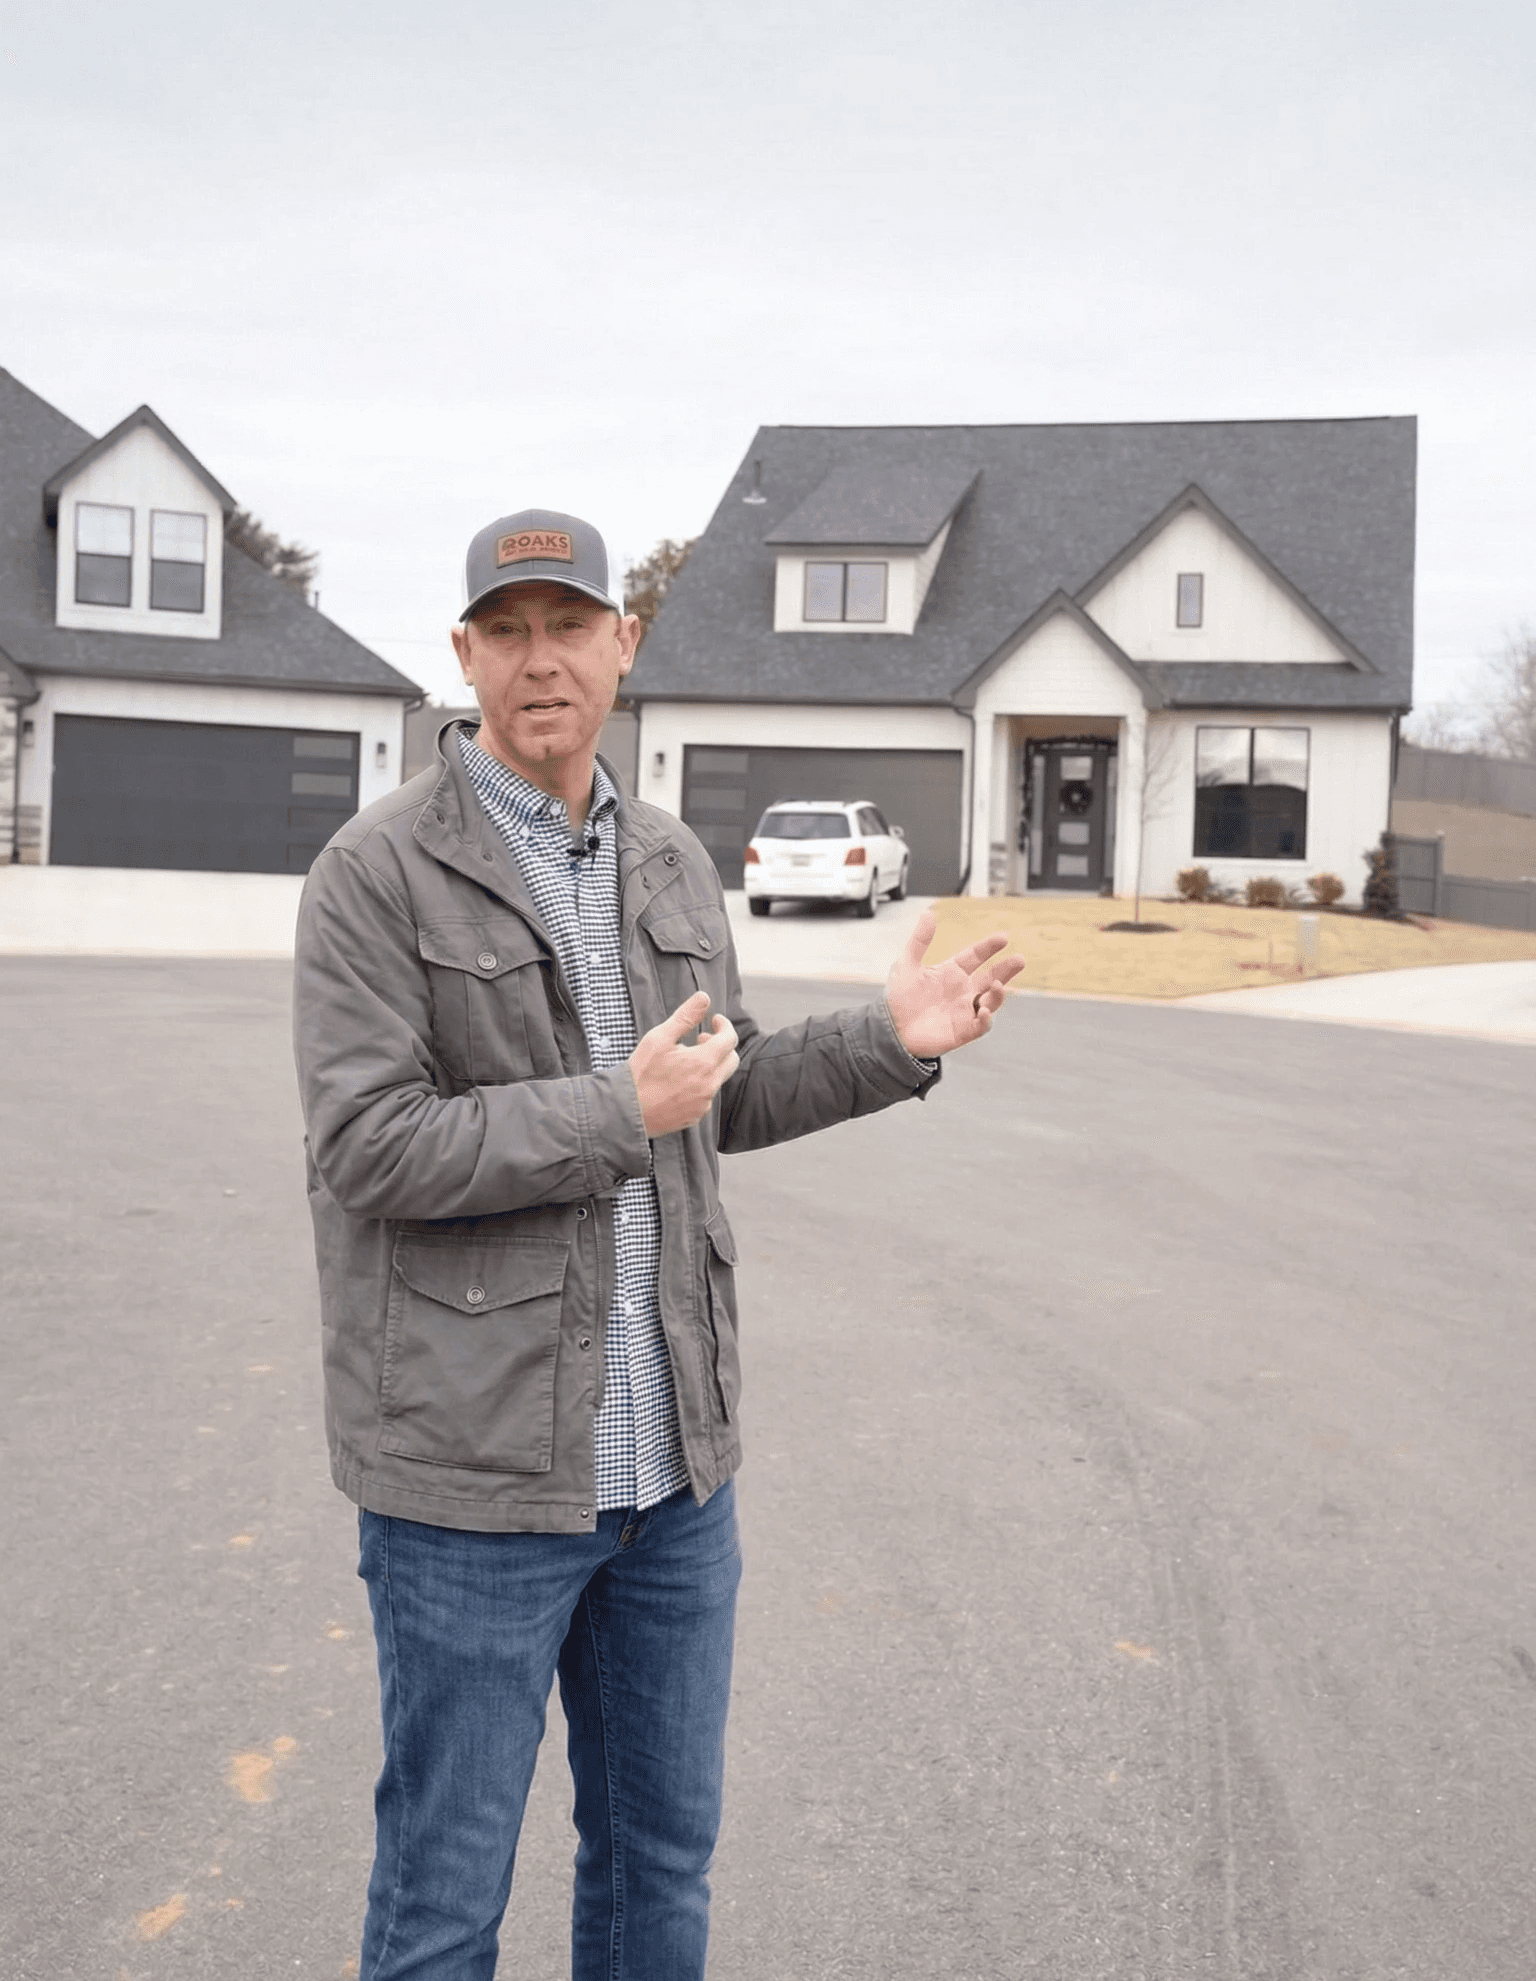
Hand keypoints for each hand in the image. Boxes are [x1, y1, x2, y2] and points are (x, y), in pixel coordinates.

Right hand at [629, 990, 740, 1136]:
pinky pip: (707, 1096)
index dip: (724, 1025)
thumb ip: (685, 1016)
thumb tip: (704, 997)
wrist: (626, 1111)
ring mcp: (704, 1103)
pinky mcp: (696, 1116)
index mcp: (703, 1062)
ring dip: (709, 1065)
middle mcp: (709, 1084)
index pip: (730, 1039)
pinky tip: (680, 1082)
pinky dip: (701, 1084)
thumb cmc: (640, 1072)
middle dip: (721, 1046)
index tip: (714, 1021)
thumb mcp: (660, 1037)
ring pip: (719, 1078)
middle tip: (700, 1039)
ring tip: (684, 1061)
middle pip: (731, 1060)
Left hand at [884, 909, 1024, 1058]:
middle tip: (1019, 960)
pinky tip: (984, 1012)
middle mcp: (962, 990)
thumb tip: (928, 913)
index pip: (975, 956)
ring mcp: (964, 1011)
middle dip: (1006, 969)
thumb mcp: (907, 965)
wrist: (890, 1030)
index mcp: (951, 972)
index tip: (1003, 938)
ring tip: (997, 985)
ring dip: (998, 993)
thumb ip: (919, 940)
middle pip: (991, 977)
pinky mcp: (962, 1031)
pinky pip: (980, 1025)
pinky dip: (986, 1020)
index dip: (989, 947)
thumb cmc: (898, 998)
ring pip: (990, 1000)